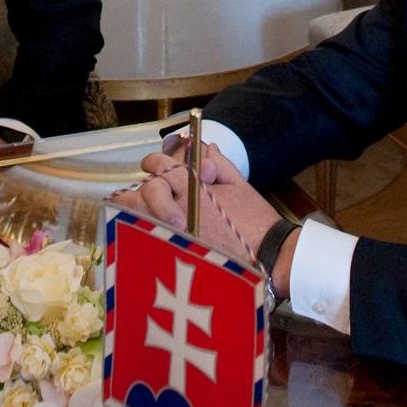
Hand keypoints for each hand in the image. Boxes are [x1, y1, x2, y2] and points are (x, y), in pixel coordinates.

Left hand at [135, 146, 285, 274]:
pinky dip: (143, 233)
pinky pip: (146, 240)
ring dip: (139, 211)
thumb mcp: (239, 185)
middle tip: (144, 193)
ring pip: (140, 216)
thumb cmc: (256, 222)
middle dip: (142, 190)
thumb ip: (219, 164)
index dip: (154, 163)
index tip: (154, 166)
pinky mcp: (174, 254)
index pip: (160, 166)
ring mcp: (174, 233)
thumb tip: (207, 149)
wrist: (267, 257)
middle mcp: (179, 208)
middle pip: (145, 191)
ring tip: (143, 213)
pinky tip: (146, 233)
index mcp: (194, 187)